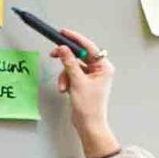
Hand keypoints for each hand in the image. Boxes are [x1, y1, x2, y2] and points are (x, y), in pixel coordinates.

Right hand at [53, 30, 119, 157]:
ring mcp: (91, 76)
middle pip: (79, 55)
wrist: (88, 124)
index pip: (89, 47)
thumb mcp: (77, 82)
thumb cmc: (89, 107)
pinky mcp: (84, 83)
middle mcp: (99, 70)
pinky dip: (66, 81)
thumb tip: (64, 49)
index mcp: (104, 67)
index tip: (64, 33)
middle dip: (66, 60)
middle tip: (54, 54)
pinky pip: (71, 75)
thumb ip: (69, 63)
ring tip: (63, 86)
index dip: (75, 39)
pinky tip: (65, 90)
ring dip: (65, 75)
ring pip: (73, 66)